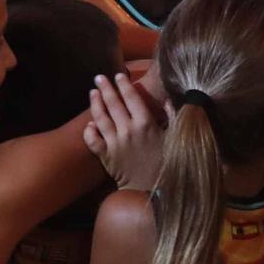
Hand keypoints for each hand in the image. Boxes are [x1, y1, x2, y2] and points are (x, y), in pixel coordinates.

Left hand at [84, 72, 162, 187]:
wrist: (151, 188)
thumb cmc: (165, 162)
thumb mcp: (174, 137)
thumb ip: (172, 117)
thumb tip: (167, 99)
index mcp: (146, 123)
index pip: (132, 98)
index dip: (124, 85)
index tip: (118, 75)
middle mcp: (128, 130)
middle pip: (113, 104)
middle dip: (105, 88)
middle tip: (99, 77)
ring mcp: (115, 143)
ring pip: (100, 118)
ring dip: (95, 103)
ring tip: (92, 93)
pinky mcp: (106, 155)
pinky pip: (93, 140)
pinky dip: (89, 131)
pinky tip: (89, 123)